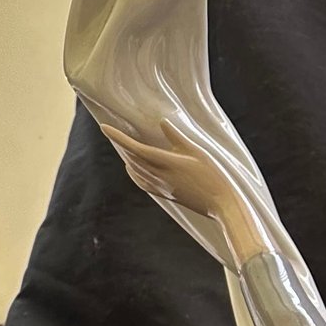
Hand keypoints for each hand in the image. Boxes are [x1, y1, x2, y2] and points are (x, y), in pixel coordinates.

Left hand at [99, 119, 266, 264]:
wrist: (222, 204)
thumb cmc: (213, 175)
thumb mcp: (197, 151)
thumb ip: (177, 137)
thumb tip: (161, 122)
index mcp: (166, 162)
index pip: (135, 147)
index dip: (118, 137)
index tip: (104, 127)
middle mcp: (160, 175)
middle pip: (132, 159)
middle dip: (121, 145)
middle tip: (113, 132)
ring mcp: (162, 187)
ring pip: (135, 171)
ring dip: (127, 158)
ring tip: (123, 147)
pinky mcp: (167, 195)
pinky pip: (143, 184)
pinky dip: (134, 175)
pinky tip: (133, 170)